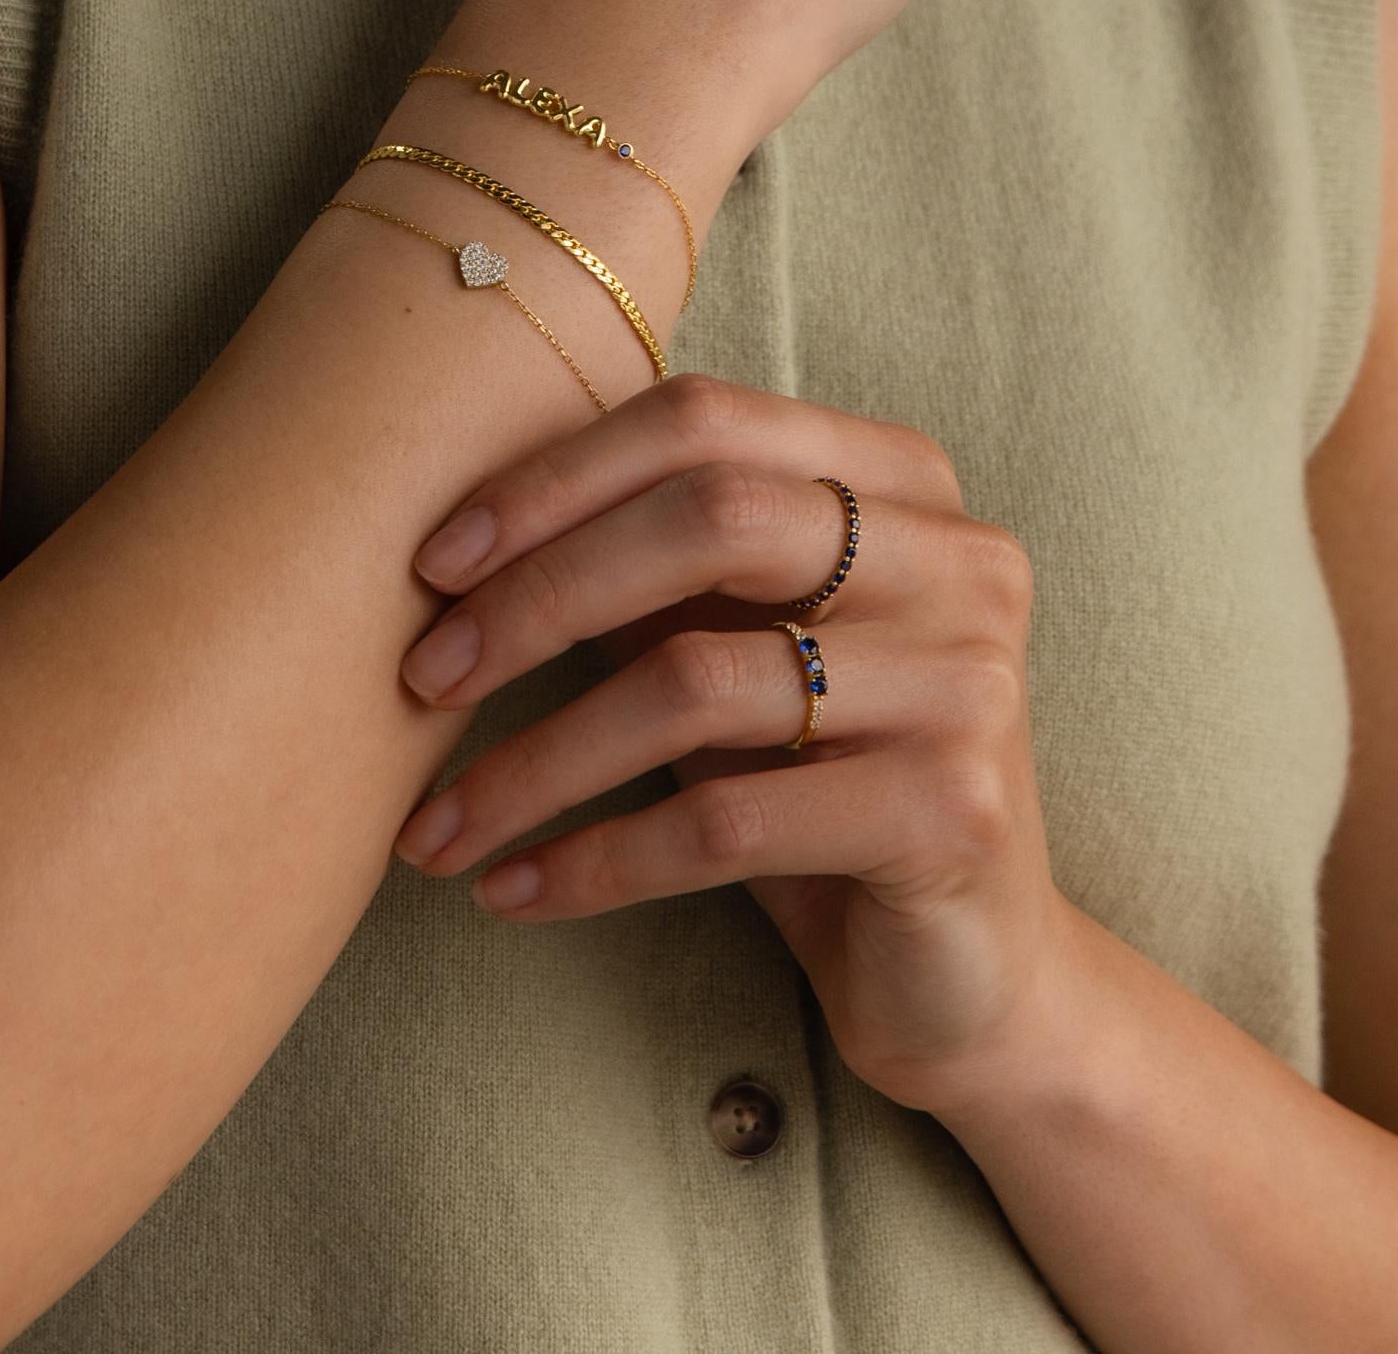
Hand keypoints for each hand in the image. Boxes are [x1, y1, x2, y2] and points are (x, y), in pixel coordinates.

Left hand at [384, 373, 1074, 1119]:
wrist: (972, 975)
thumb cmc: (819, 785)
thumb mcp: (734, 650)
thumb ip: (649, 571)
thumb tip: (462, 535)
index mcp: (904, 480)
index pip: (704, 421)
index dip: (555, 478)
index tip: (434, 560)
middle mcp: (959, 557)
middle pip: (708, 517)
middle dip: (541, 594)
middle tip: (425, 676)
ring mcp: (968, 681)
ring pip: (697, 682)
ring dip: (536, 760)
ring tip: (435, 825)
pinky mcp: (951, 812)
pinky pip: (724, 821)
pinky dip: (594, 859)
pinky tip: (512, 891)